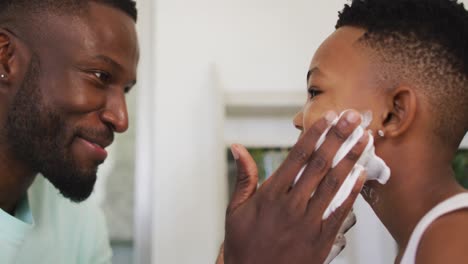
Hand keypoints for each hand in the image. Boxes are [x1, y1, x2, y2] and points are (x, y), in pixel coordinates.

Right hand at [223, 110, 367, 263]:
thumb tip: (238, 148)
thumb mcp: (236, 210)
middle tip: (353, 118)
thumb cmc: (243, 245)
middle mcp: (291, 205)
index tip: (328, 118)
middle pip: (320, 164)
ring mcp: (308, 222)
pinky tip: (362, 173)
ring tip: (365, 139)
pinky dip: (352, 191)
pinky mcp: (321, 240)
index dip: (315, 135)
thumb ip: (244, 177)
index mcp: (270, 195)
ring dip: (352, 158)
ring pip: (334, 184)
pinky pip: (340, 211)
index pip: (297, 157)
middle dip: (339, 137)